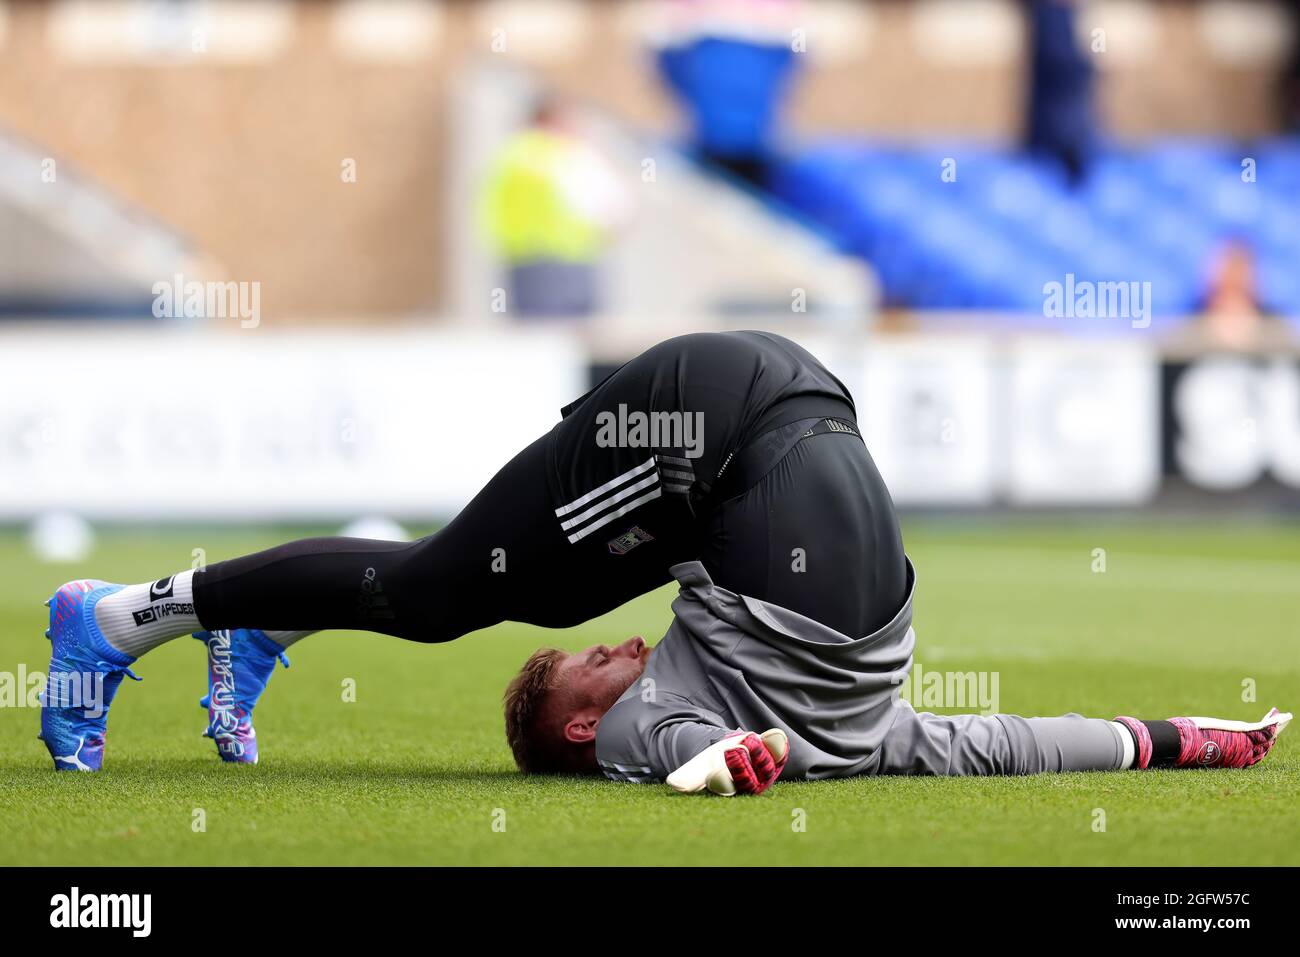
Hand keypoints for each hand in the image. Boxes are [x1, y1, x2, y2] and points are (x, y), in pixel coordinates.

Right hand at [666, 729, 789, 795]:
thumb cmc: (713, 764)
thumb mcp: (698, 768)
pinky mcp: (774, 758)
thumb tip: (673, 784)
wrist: (732, 756)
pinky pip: (779, 754)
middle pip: (747, 779)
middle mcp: (748, 785)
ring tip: (750, 741)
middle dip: (741, 766)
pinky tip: (776, 735)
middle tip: (733, 751)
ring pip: (765, 767)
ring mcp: (764, 773)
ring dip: (760, 754)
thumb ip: (689, 776)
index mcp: (726, 788)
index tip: (716, 775)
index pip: (725, 787)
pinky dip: (777, 745)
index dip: (722, 781)